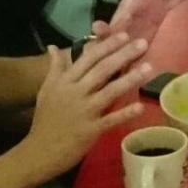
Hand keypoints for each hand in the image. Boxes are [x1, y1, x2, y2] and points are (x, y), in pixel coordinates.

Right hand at [16, 32, 152, 178]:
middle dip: (123, 55)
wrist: (38, 152)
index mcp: (64, 81)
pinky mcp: (90, 130)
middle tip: (143, 43)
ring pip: (109, 91)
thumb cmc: (45, 120)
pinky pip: (110, 120)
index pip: (88, 58)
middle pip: (102, 69)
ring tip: (149, 68)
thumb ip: (54, 67)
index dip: (107, 46)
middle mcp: (75, 92)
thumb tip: (53, 46)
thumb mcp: (46, 89)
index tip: (124, 35)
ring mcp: (84, 111)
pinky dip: (125, 113)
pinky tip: (140, 106)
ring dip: (130, 79)